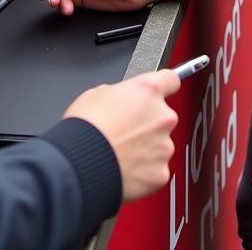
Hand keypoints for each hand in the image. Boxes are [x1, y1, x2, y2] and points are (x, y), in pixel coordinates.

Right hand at [64, 71, 179, 200]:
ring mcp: (164, 146)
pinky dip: (144, 170)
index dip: (164, 86)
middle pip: (164, 116)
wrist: (80, 163)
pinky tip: (125, 168)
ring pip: (161, 145)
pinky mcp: (161, 172)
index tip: (162, 91)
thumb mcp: (96, 93)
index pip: (171, 79)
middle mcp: (162, 116)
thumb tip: (119, 101)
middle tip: (126, 131)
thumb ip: (119, 94)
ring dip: (147, 148)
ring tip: (122, 152)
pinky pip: (156, 169)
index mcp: (148, 91)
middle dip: (149, 123)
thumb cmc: (86, 128)